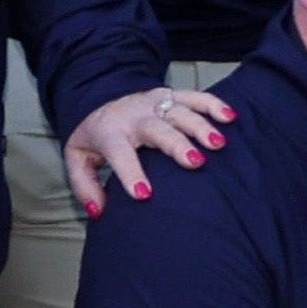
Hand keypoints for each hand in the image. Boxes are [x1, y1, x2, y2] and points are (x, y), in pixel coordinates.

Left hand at [63, 84, 241, 216]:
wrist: (99, 101)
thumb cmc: (95, 138)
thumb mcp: (76, 161)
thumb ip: (85, 187)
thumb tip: (100, 211)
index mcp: (109, 132)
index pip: (119, 153)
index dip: (130, 173)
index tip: (144, 194)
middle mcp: (134, 115)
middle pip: (158, 129)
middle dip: (177, 145)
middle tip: (195, 163)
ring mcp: (154, 103)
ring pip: (181, 111)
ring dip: (201, 126)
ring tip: (218, 143)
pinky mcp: (170, 96)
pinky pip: (195, 96)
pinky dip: (214, 104)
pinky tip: (230, 117)